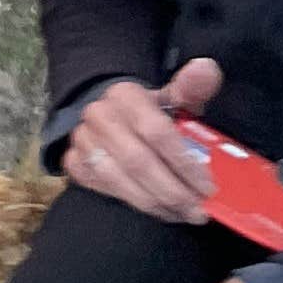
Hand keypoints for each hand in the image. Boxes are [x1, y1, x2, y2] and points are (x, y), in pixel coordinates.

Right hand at [67, 61, 221, 224]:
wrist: (109, 114)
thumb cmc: (151, 112)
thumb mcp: (174, 97)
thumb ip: (193, 87)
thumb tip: (207, 68)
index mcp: (125, 95)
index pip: (157, 133)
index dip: (185, 164)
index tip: (208, 188)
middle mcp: (98, 115)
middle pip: (138, 162)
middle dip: (173, 192)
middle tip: (199, 212)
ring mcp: (82, 139)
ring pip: (119, 180)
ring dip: (156, 203)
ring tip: (182, 214)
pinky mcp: (73, 161)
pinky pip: (102, 189)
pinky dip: (133, 204)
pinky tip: (157, 209)